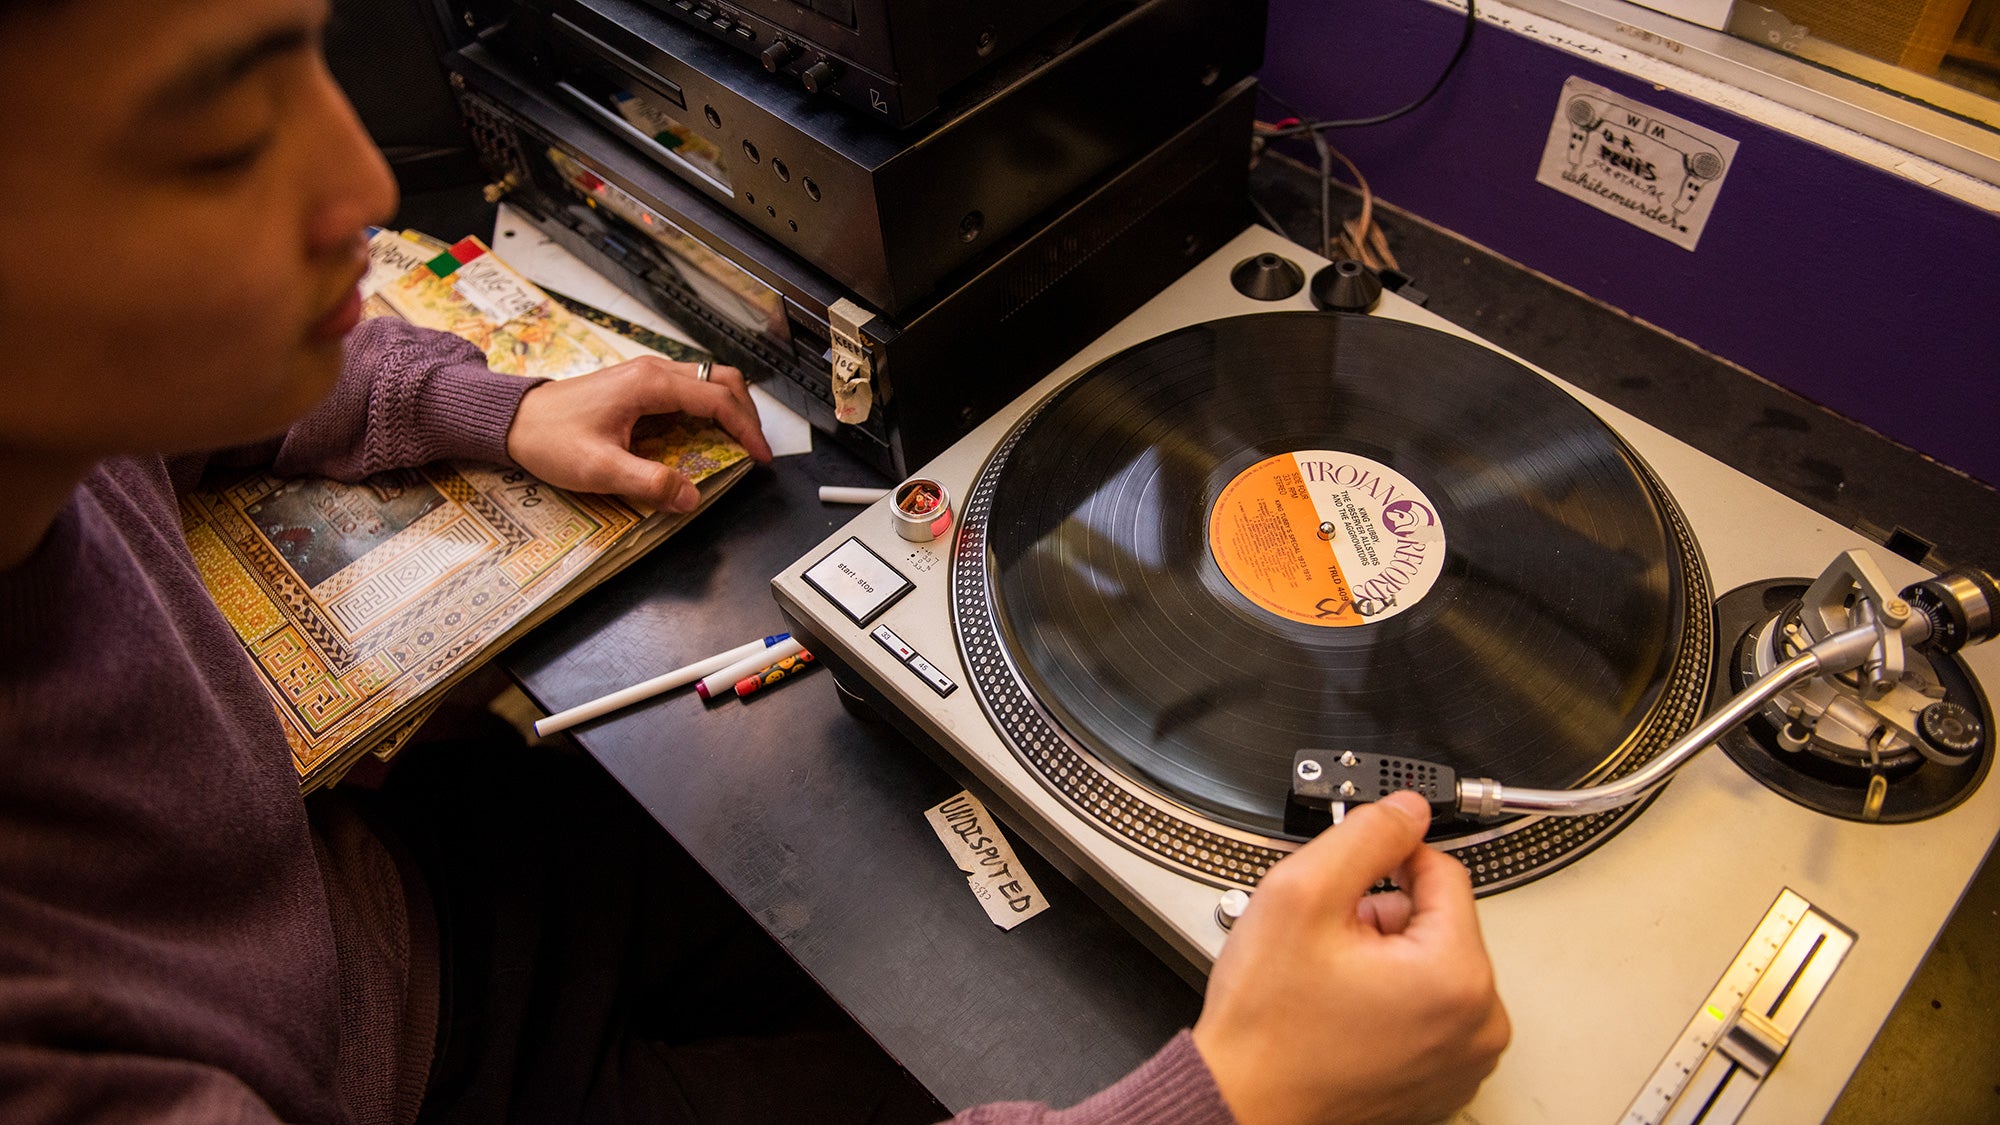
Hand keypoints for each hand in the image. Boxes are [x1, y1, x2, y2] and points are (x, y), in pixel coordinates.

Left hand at [505, 356, 773, 511]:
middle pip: (721, 380)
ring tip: (737, 443)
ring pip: (707, 381)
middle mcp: (653, 371)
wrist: (512, 420)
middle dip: (746, 413)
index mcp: (650, 384)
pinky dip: (708, 409)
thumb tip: (689, 496)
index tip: (760, 457)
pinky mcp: (638, 385)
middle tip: (755, 448)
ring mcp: (646, 375)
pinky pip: (688, 389)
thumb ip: (648, 483)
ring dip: (728, 409)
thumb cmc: (550, 439)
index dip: (746, 429)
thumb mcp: (599, 468)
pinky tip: (704, 435)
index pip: (718, 400)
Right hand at [1191, 792, 1509, 1124]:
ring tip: (1331, 984)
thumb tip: (1407, 807)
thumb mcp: (1302, 895)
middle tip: (1328, 946)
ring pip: (1431, 964)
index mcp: (1458, 977)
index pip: (1444, 871)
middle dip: (1382, 918)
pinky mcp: (1444, 1080)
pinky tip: (1344, 1014)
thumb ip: (1364, 835)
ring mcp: (1464, 1060)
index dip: (1387, 862)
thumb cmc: (1267, 1026)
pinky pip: (1428, 1011)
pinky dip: (1390, 1003)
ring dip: (1384, 960)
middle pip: (1439, 922)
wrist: (1241, 1102)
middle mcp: (1479, 1025)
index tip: (1349, 881)